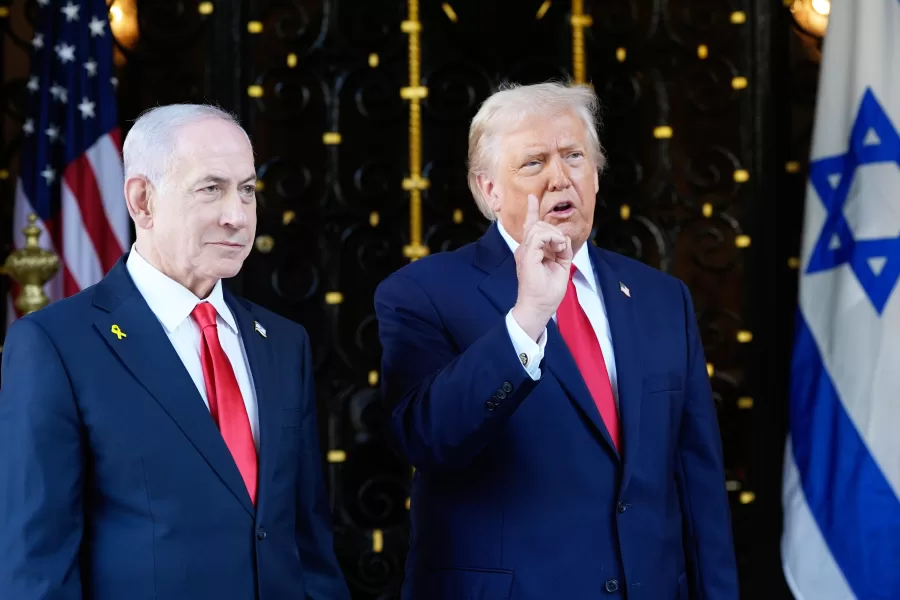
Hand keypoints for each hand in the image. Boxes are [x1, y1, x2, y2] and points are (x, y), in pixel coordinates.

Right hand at [511, 194, 572, 340]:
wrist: (539, 307)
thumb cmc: (548, 292)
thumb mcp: (560, 266)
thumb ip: (561, 250)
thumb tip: (564, 238)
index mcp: (530, 251)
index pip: (531, 227)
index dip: (531, 211)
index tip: (532, 198)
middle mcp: (524, 249)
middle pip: (539, 225)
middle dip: (555, 231)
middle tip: (562, 248)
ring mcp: (524, 252)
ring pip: (539, 227)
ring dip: (555, 236)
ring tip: (560, 250)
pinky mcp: (526, 256)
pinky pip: (539, 235)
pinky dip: (553, 238)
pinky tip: (558, 248)